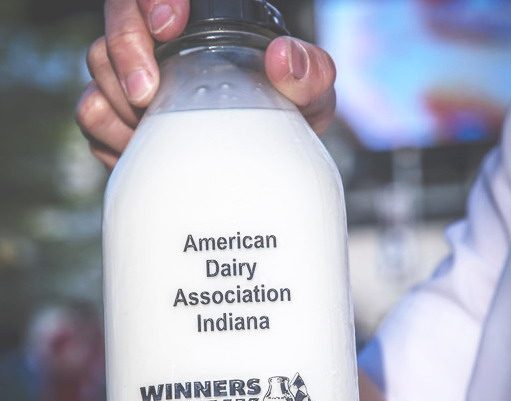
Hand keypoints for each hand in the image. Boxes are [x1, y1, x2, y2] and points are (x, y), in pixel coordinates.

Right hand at [76, 0, 336, 168]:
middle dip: (125, 53)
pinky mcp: (119, 115)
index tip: (168, 26)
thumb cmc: (286, 117)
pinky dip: (113, 136)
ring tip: (156, 129)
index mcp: (204, 24)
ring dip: (120, 103)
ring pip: (97, 66)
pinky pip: (93, 114)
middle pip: (115, 22)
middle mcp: (162, 44)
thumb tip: (281, 59)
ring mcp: (135, 77)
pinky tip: (143, 149)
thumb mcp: (310, 95)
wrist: (263, 161)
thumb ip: (309, 73)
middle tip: (147, 95)